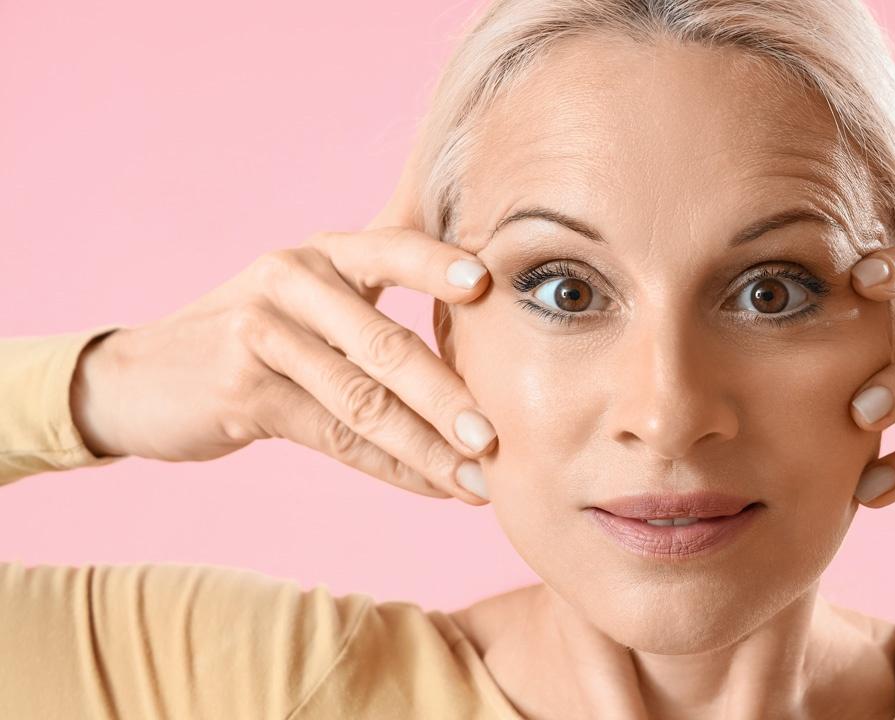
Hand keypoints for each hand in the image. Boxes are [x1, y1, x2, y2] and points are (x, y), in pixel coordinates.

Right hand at [70, 151, 497, 504]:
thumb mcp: (308, 304)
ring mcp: (262, 333)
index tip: (488, 283)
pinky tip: (431, 485)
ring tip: (478, 478)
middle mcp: (293, 280)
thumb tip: (481, 346)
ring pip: (364, 400)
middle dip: (451, 396)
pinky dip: (391, 466)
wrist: (137, 378)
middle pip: (387, 343)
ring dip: (428, 447)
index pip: (393, 248)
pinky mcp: (242, 388)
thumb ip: (375, 310)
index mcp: (323, 253)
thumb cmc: (252, 340)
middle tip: (500, 437)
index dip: (438, 265)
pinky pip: (335, 435)